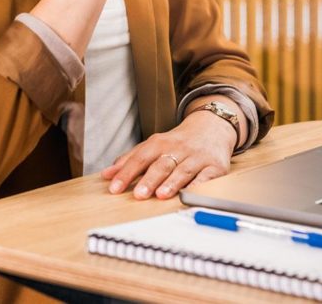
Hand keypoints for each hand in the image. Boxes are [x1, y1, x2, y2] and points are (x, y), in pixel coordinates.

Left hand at [100, 111, 236, 200]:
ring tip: (161, 195)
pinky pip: (206, 177)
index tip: (114, 187)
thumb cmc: (178, 142)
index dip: (126, 172)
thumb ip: (131, 159)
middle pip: (161, 164)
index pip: (140, 158)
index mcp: (160, 143)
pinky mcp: (214, 167)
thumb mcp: (154, 145)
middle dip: (149, 179)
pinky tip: (190, 193)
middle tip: (138, 194)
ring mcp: (196, 157)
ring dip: (171, 183)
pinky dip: (198, 185)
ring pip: (182, 170)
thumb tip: (107, 174)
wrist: (211, 127)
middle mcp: (178, 149)